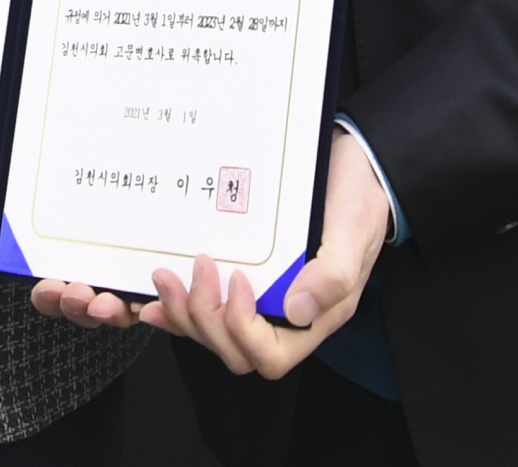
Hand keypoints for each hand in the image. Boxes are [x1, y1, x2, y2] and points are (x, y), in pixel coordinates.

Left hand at [32, 128, 388, 375]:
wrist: (354, 161)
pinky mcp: (245, 277)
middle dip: (202, 319)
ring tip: (165, 277)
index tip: (237, 280)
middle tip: (187, 273)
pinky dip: (178, 307)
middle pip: (234, 350)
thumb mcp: (355, 227)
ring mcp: (262, 299)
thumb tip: (298, 309)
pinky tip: (158, 295)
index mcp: (317, 314)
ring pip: (214, 334)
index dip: (244, 328)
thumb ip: (334, 273)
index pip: (272, 355)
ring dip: (184, 313)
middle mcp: (287, 315)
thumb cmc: (359, 193)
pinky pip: (208, 308)